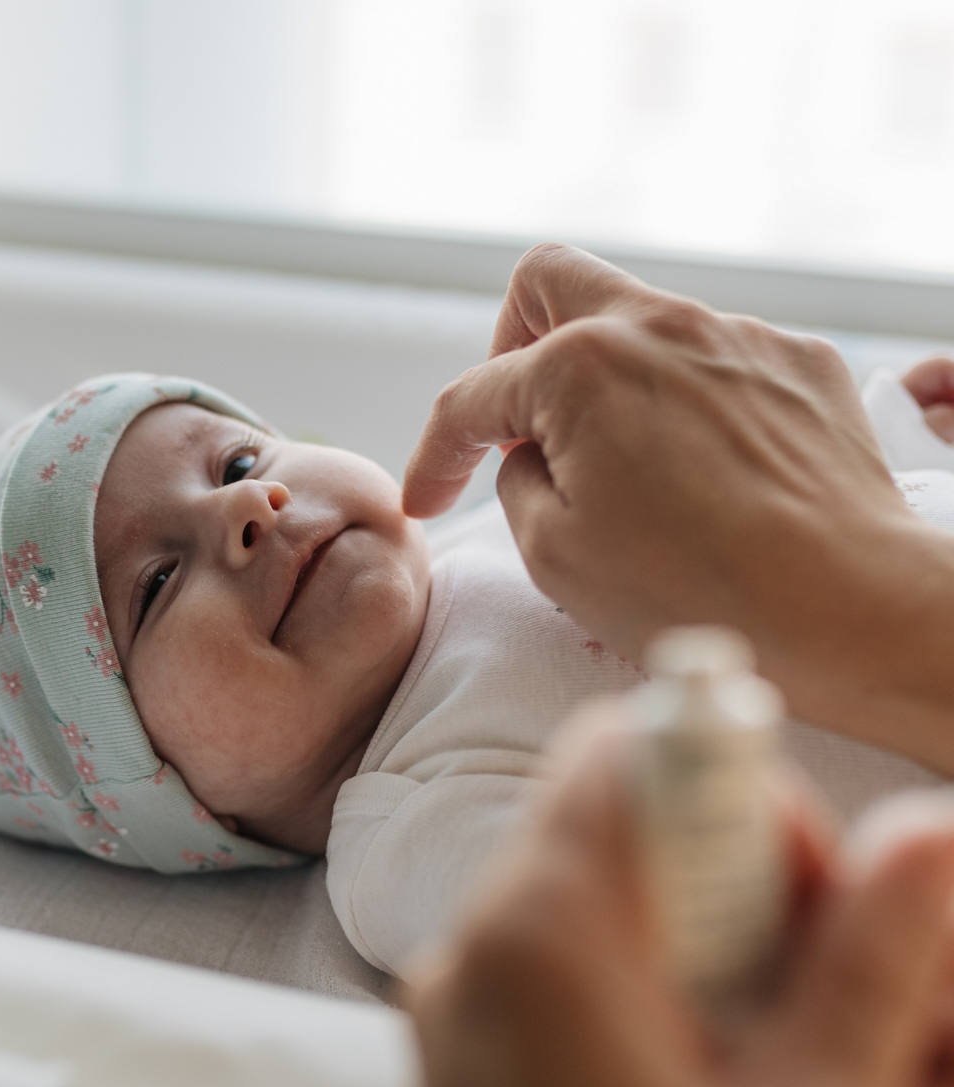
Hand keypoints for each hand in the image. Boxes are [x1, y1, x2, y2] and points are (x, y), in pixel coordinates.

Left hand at [401, 702, 953, 1086]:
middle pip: (628, 836)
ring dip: (721, 968)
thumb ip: (871, 966)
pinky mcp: (466, 1063)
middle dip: (753, 899)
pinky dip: (659, 1011)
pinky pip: (569, 986)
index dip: (742, 793)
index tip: (817, 898)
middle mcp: (475, 949)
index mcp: (541, 930)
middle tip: (837, 1015)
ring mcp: (457, 1009)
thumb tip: (927, 830)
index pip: (633, 752)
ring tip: (801, 1080)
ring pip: (611, 918)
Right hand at [402, 244, 953, 765]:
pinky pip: (716, 359)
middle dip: (508, 346)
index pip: (472, 396)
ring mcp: (737, 336)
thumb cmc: (698, 591)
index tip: (428, 501)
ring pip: (639, 321)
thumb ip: (516, 482)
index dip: (435, 455)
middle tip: (515, 423)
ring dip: (605, 380)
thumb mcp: (554, 554)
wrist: (853, 609)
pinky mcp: (800, 363)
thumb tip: (532, 455)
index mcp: (579, 368)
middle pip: (546, 283)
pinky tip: (702, 476)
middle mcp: (658, 326)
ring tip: (620, 467)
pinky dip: (686, 405)